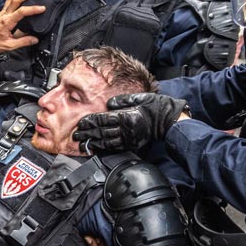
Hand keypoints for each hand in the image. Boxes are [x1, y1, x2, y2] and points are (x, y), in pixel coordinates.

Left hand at [0, 0, 42, 52]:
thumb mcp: (9, 46)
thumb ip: (23, 42)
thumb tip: (35, 39)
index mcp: (7, 22)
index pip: (21, 12)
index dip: (32, 9)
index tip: (42, 8)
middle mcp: (4, 14)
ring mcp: (2, 11)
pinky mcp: (2, 12)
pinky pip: (9, 0)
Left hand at [74, 93, 189, 153]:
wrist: (169, 121)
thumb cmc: (156, 107)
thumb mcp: (140, 97)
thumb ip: (122, 100)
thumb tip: (108, 104)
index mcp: (126, 116)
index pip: (103, 119)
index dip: (90, 122)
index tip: (80, 123)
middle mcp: (126, 128)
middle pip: (102, 131)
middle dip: (88, 133)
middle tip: (76, 135)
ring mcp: (128, 138)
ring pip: (106, 141)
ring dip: (93, 142)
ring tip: (82, 143)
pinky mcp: (131, 144)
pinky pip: (115, 147)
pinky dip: (103, 148)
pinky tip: (96, 148)